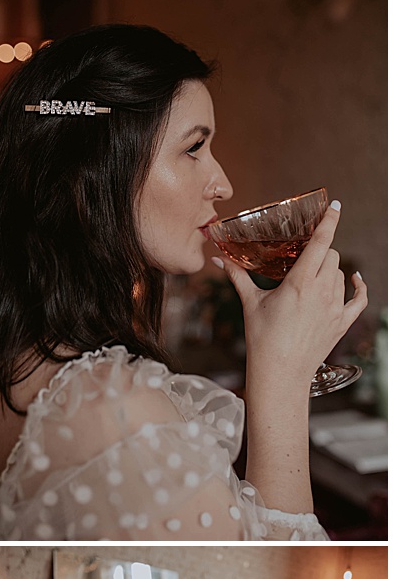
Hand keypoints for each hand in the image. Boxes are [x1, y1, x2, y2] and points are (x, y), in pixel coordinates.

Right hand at [218, 201, 368, 392]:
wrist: (280, 372)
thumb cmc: (262, 338)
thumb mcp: (250, 303)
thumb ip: (238, 277)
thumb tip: (218, 259)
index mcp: (299, 283)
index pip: (320, 244)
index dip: (329, 222)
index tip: (334, 207)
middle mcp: (322, 292)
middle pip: (332, 256)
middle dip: (320, 251)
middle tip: (304, 256)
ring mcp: (336, 307)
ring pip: (341, 274)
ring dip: (330, 270)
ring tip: (311, 279)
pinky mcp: (343, 322)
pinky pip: (360, 298)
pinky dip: (359, 287)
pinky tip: (355, 280)